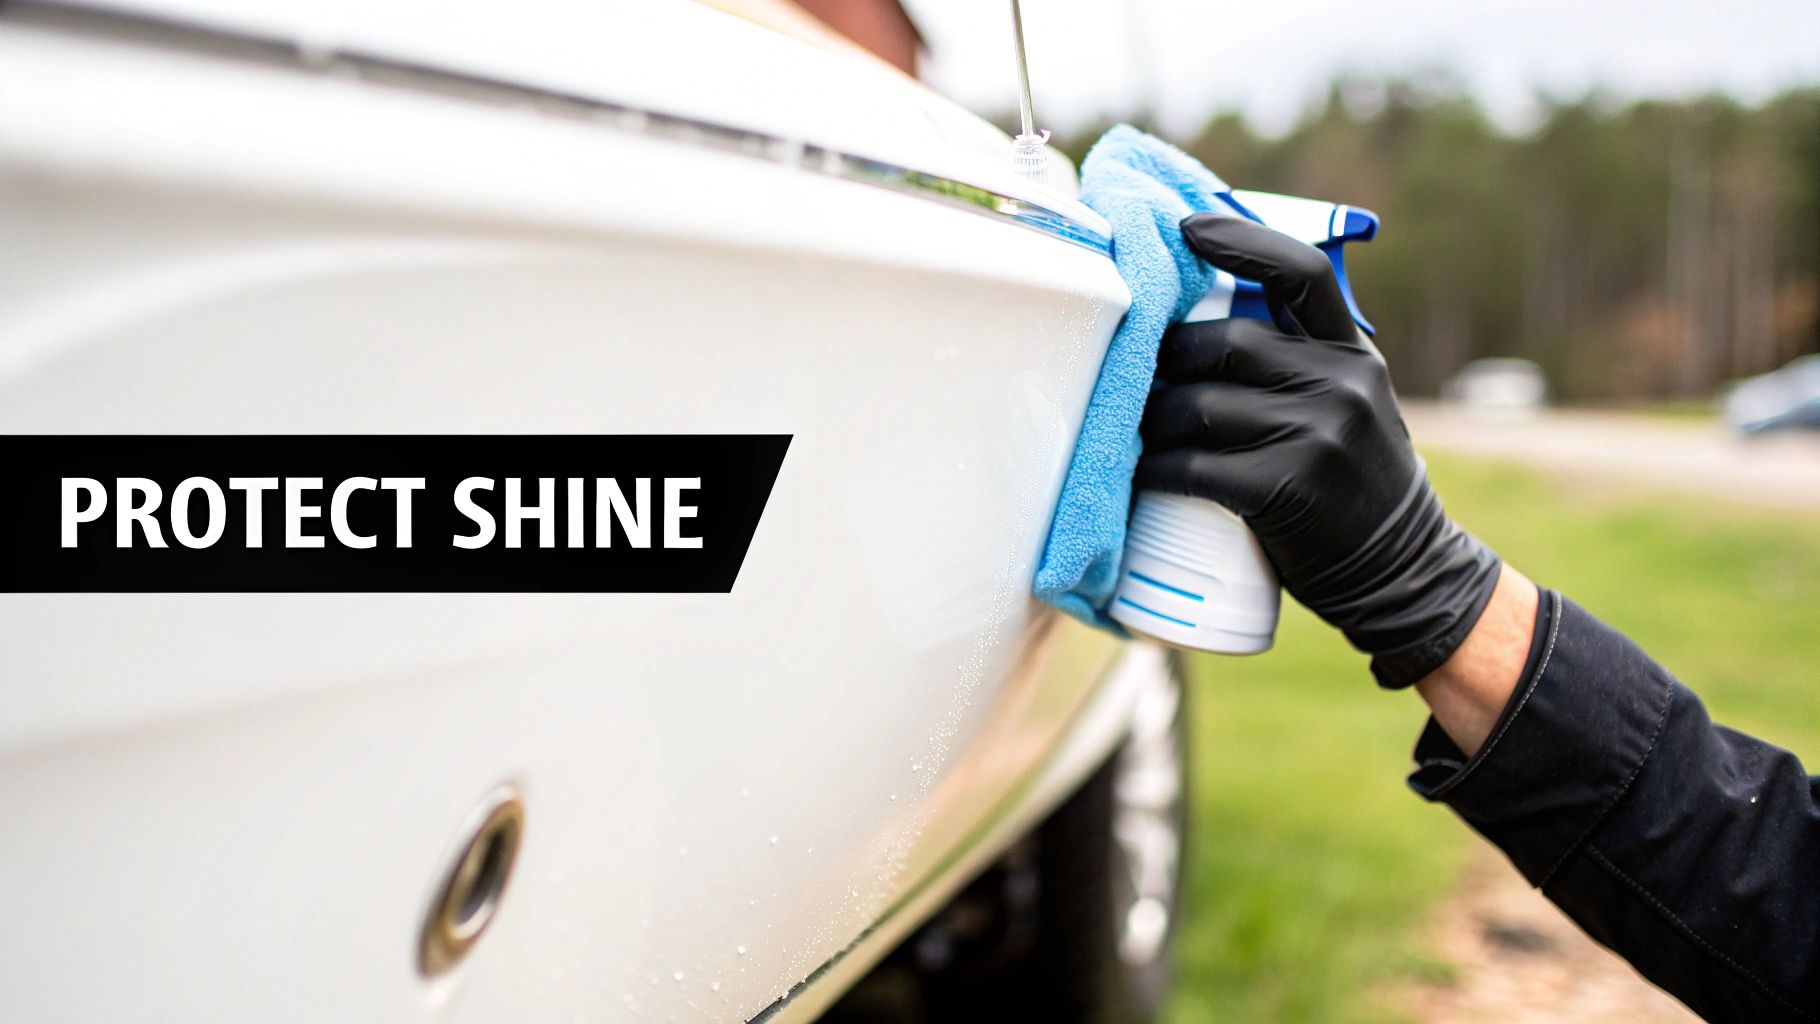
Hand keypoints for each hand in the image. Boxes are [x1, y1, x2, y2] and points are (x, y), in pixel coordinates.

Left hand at [1136, 214, 1501, 686]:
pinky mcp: (1290, 487)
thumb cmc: (1350, 488)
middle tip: (1134, 383)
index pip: (1302, 272)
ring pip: (1201, 405)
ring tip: (1134, 433)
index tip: (1186, 228)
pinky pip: (1196, 465)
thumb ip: (1298, 365)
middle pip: (1225, 345)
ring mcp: (1320, 435)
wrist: (1403, 572)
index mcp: (1354, 354)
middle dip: (1167, 363)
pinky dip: (1157, 469)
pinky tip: (1141, 475)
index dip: (1241, 242)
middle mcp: (1343, 383)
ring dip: (1152, 421)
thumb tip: (1198, 322)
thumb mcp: (1348, 409)